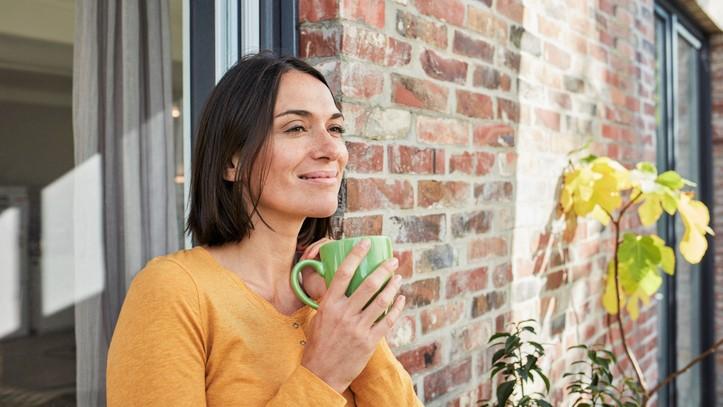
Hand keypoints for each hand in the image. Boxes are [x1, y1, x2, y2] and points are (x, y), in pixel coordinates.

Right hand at [300, 239, 405, 393]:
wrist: (322, 373)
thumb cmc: (319, 344)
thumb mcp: (320, 318)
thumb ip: (331, 301)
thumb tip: (342, 283)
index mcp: (329, 305)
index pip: (343, 273)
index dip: (356, 255)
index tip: (366, 243)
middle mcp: (344, 313)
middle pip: (368, 284)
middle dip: (384, 269)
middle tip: (393, 260)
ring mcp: (358, 328)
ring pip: (382, 300)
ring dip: (393, 286)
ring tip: (398, 277)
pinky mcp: (369, 341)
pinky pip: (387, 320)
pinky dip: (397, 308)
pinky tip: (401, 300)